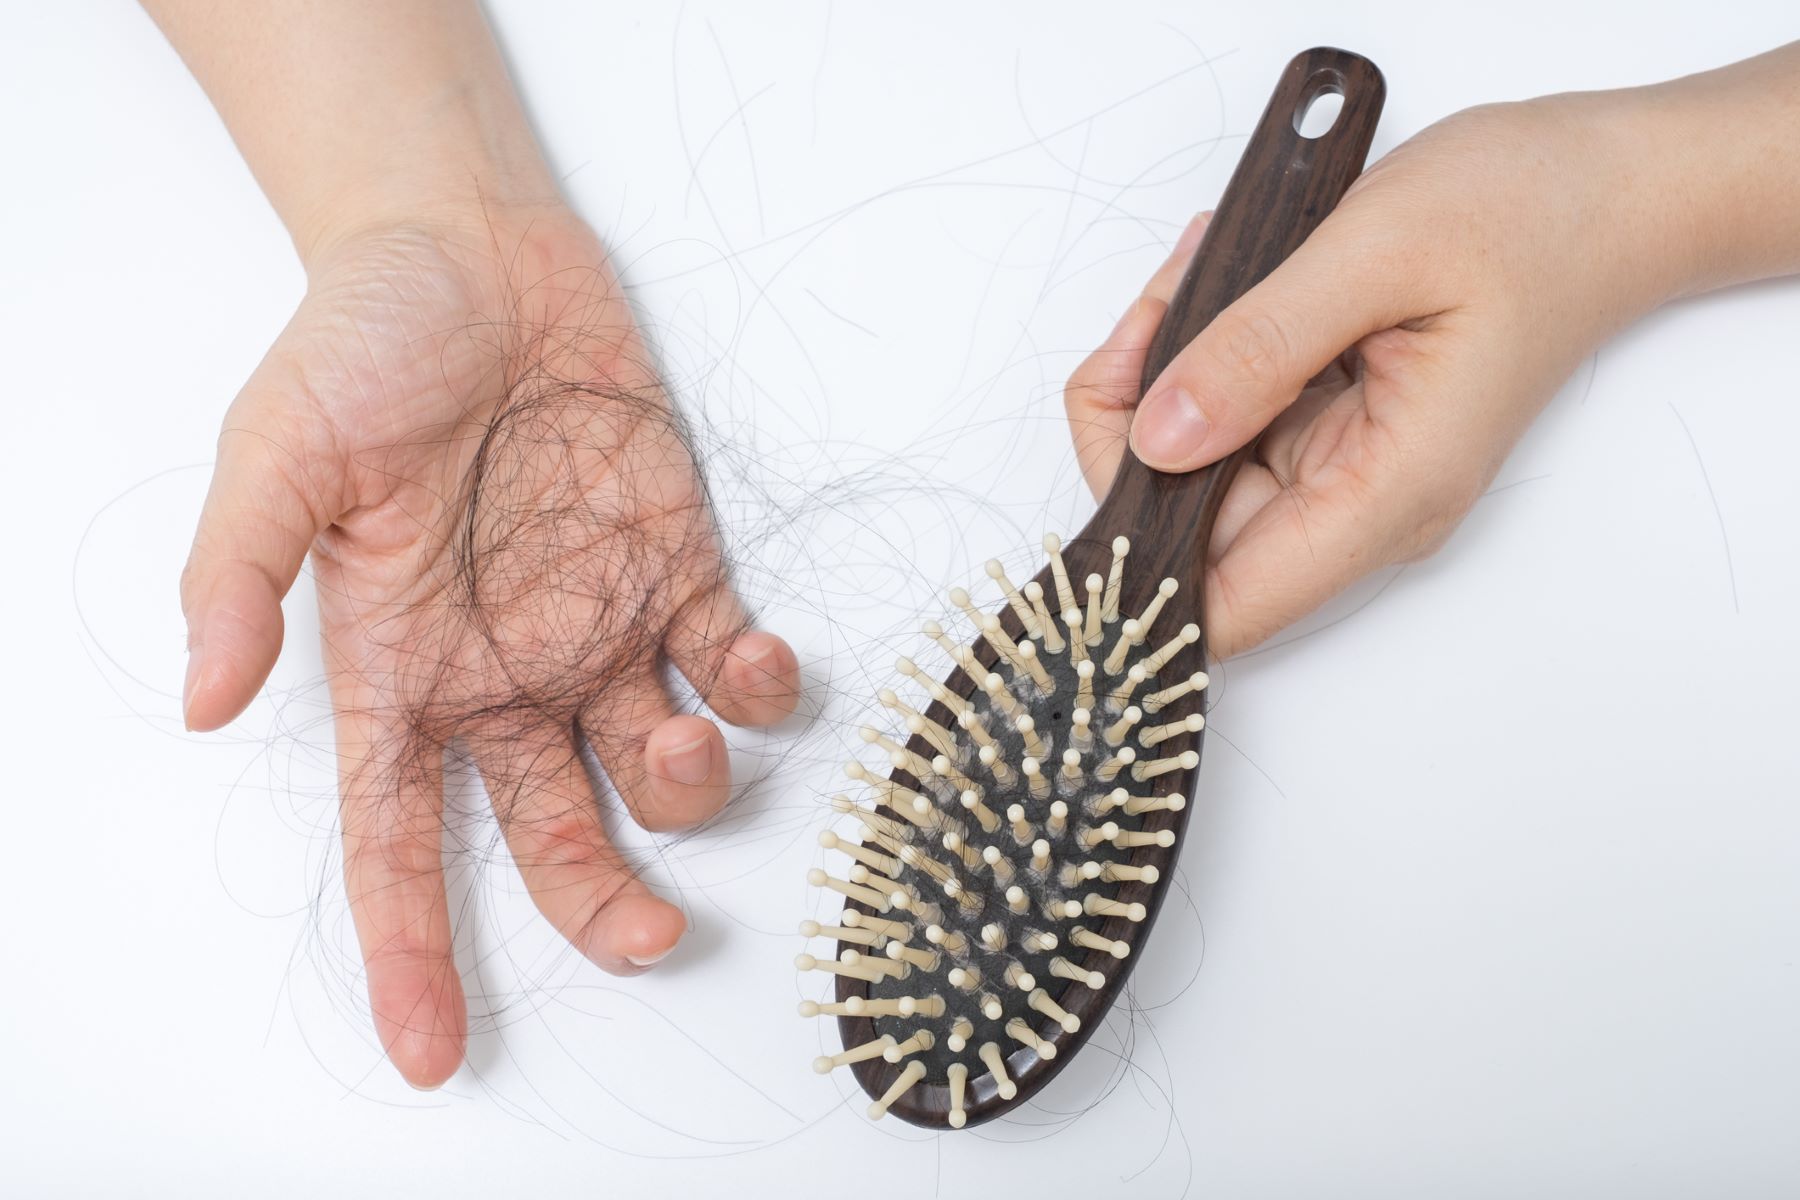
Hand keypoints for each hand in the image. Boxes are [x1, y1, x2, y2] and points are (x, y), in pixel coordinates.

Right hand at [179, 207, 801, 1086]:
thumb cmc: (365, 342)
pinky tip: (755, 670)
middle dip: (602, 906)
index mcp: (402, 666)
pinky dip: (760, 689)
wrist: (474, 250)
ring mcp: (601, 626)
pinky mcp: (680, 569)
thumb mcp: (275, 449)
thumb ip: (240, 575)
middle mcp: (507, 669)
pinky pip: (731, 666)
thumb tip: (206, 703)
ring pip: (657, 768)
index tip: (430, 1051)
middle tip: (651, 936)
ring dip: (686, 790)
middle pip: (554, 838)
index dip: (411, 948)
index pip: (397, 839)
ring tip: (681, 747)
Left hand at [1066, 91, 1709, 656]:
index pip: (1230, 605)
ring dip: (1166, 372)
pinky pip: (1222, 419)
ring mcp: (1343, 472)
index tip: (1096, 469)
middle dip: (1137, 419)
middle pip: (1185, 528)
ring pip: (1191, 465)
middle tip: (1158, 313)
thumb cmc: (1529, 215)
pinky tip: (1222, 286)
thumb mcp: (1374, 254)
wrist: (1607, 192)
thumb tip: (1157, 437)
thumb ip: (1256, 351)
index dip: (1136, 568)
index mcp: (1386, 495)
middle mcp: (1361, 506)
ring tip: (1203, 276)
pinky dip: (1197, 353)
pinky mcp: (1329, 432)